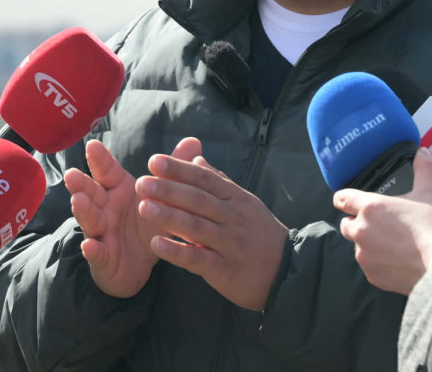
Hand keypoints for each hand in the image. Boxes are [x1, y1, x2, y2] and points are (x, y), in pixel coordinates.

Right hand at [64, 137, 202, 297]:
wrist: (140, 265)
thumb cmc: (147, 223)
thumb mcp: (162, 197)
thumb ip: (173, 170)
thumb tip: (194, 141)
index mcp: (117, 190)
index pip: (107, 171)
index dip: (99, 159)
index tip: (92, 145)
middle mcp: (104, 208)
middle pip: (91, 192)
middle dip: (81, 184)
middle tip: (72, 174)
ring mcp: (100, 232)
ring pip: (89, 219)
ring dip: (83, 211)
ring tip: (78, 201)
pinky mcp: (101, 257)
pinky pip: (96, 253)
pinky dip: (92, 249)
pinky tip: (89, 245)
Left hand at [137, 143, 288, 310]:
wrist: (289, 272)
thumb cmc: (261, 234)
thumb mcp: (245, 203)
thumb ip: (219, 181)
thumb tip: (196, 159)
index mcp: (236, 199)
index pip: (204, 180)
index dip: (179, 170)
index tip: (155, 161)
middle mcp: (232, 218)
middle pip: (198, 200)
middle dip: (169, 190)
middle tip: (142, 182)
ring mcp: (229, 244)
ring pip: (196, 227)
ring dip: (169, 217)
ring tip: (144, 207)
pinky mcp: (225, 270)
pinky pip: (198, 259)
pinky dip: (177, 251)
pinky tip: (156, 244)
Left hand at [334, 148, 431, 295]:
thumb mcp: (431, 193)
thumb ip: (424, 169)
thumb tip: (423, 153)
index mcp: (370, 207)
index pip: (341, 199)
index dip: (345, 199)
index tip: (350, 201)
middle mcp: (361, 230)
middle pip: (347, 224)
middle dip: (359, 223)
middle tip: (382, 225)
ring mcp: (364, 255)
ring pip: (359, 247)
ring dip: (370, 244)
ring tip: (394, 244)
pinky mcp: (372, 276)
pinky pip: (370, 267)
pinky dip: (379, 264)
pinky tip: (398, 261)